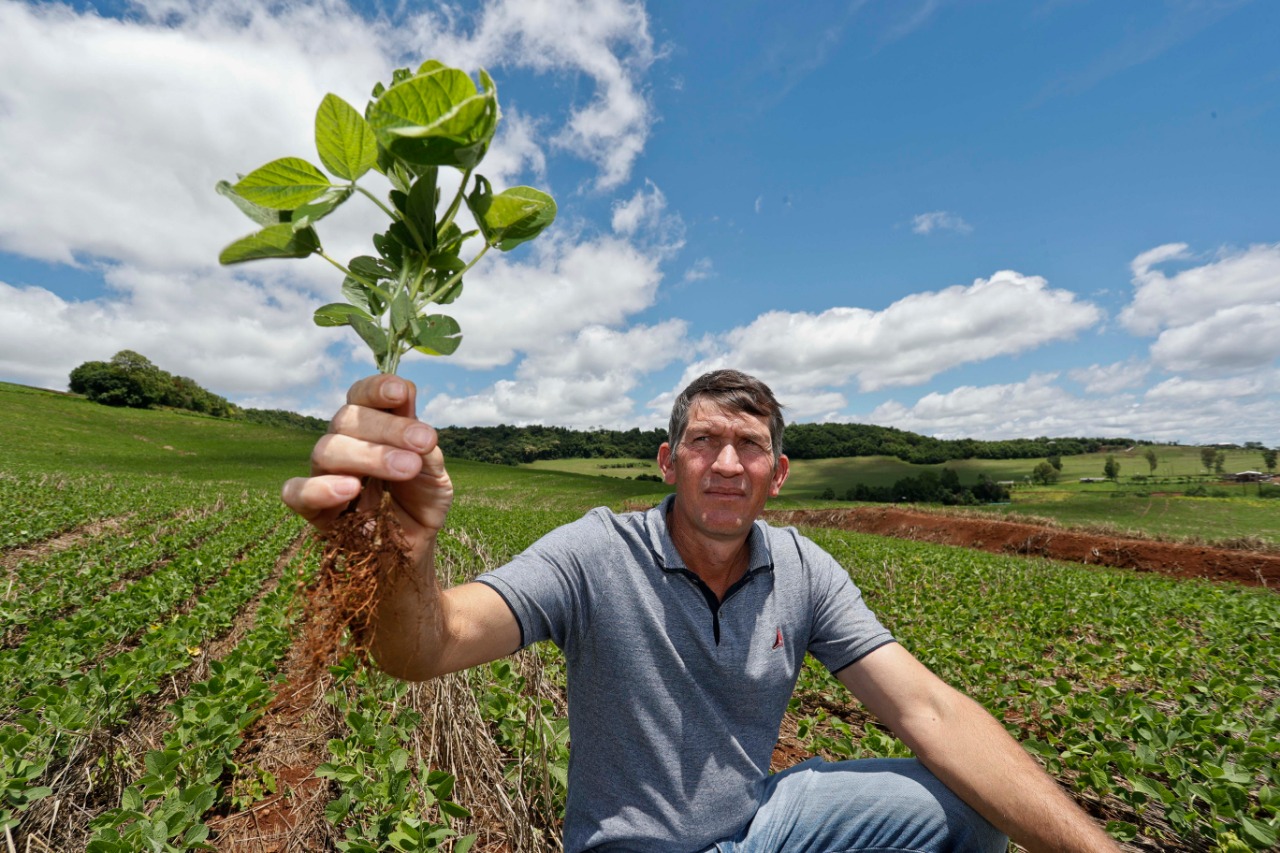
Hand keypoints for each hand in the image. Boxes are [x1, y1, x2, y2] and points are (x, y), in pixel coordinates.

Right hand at [281, 375, 452, 562]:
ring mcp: (324, 475)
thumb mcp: (435, 474)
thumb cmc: (421, 502)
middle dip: (387, 428)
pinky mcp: (313, 509)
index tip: (401, 392)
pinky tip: (350, 489)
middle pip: (345, 419)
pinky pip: (296, 492)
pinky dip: (319, 488)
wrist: (415, 547)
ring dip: (369, 456)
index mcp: (372, 428)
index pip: (362, 396)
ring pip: (326, 450)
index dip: (376, 388)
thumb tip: (414, 421)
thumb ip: (425, 449)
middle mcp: (343, 444)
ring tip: (406, 468)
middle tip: (424, 442)